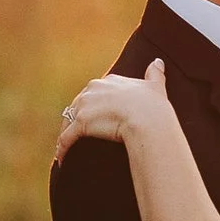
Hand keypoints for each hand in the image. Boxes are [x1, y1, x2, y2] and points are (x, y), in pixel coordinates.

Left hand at [58, 55, 179, 149]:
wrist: (148, 120)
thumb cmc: (153, 106)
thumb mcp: (155, 86)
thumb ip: (154, 73)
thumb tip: (157, 62)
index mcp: (109, 80)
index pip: (95, 92)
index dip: (94, 105)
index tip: (95, 116)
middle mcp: (93, 89)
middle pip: (78, 104)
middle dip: (77, 118)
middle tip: (78, 134)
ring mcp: (85, 105)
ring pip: (69, 120)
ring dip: (67, 133)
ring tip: (66, 147)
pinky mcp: (80, 123)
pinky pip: (66, 137)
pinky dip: (62, 148)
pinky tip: (62, 158)